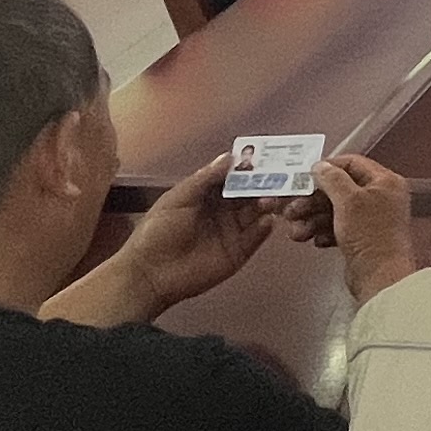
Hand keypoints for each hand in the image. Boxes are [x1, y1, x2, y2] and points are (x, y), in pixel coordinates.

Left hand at [79, 154, 278, 322]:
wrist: (151, 273)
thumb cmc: (159, 231)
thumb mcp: (178, 198)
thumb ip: (205, 179)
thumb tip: (231, 157)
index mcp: (206, 195)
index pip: (232, 178)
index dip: (246, 168)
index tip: (263, 158)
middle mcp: (222, 211)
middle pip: (248, 194)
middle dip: (262, 185)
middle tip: (278, 177)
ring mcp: (231, 232)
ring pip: (255, 213)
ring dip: (266, 204)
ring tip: (273, 199)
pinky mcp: (237, 253)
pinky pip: (255, 238)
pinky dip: (264, 228)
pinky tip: (268, 220)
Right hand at [293, 151, 417, 305]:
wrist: (379, 277)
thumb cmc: (370, 236)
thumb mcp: (348, 200)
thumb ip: (332, 179)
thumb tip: (320, 166)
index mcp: (385, 181)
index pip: (352, 163)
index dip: (327, 168)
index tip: (305, 176)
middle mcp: (380, 197)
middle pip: (339, 189)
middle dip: (312, 200)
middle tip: (292, 210)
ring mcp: (371, 219)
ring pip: (335, 210)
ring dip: (313, 219)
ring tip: (296, 232)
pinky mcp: (362, 238)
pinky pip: (338, 228)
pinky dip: (323, 232)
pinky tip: (314, 240)